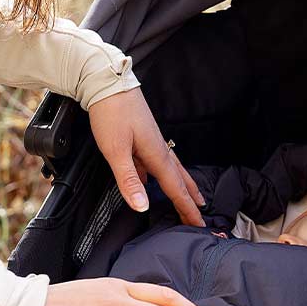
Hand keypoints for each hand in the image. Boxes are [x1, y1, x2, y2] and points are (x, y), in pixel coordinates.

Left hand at [88, 87, 204, 225]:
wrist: (105, 81)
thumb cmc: (111, 112)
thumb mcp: (116, 150)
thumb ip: (129, 180)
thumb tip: (142, 206)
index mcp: (156, 154)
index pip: (175, 188)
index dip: (187, 208)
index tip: (198, 224)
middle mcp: (158, 148)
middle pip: (179, 179)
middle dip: (190, 199)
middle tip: (200, 215)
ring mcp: (151, 141)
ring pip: (171, 169)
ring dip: (181, 185)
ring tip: (189, 196)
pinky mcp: (142, 136)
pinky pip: (157, 161)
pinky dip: (161, 174)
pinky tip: (150, 178)